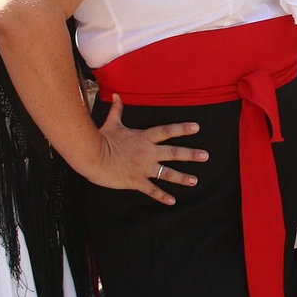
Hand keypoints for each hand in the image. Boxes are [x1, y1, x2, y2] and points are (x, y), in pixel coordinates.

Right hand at [86, 95, 207, 203]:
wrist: (91, 156)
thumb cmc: (101, 139)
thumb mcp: (112, 123)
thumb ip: (118, 110)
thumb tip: (117, 95)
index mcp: (144, 138)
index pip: (167, 131)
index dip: (182, 129)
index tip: (197, 127)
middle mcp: (147, 152)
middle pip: (173, 152)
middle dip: (191, 154)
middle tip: (205, 156)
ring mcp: (143, 167)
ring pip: (167, 173)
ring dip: (182, 178)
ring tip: (195, 181)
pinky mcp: (136, 181)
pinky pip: (152, 190)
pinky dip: (162, 196)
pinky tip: (172, 201)